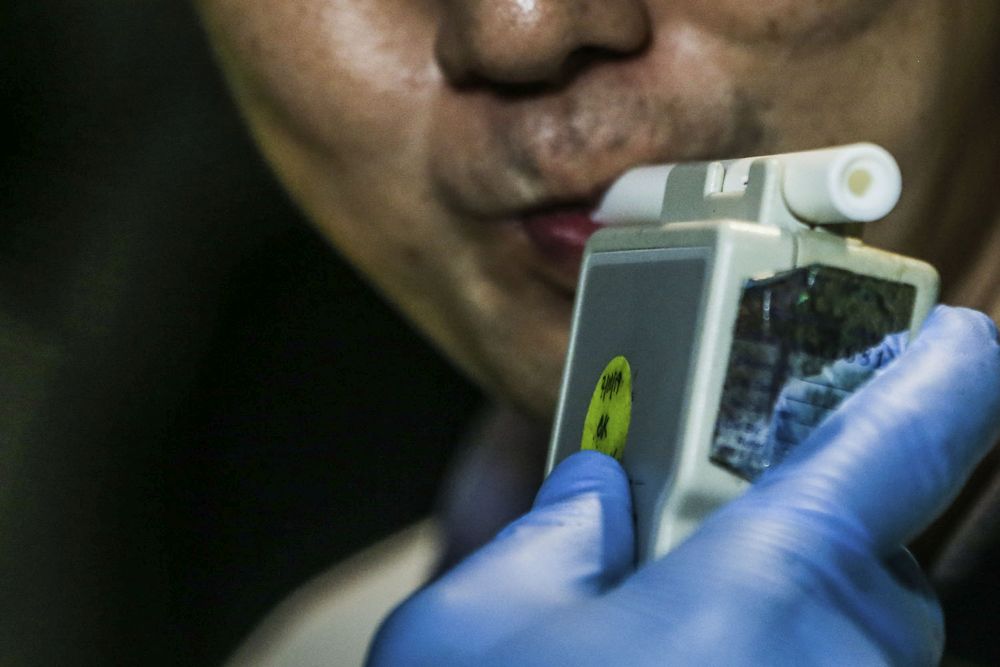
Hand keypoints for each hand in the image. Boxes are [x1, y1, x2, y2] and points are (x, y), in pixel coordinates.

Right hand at [367, 306, 999, 665]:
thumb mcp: (472, 628)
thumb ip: (542, 531)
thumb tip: (588, 491)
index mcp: (768, 586)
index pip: (908, 436)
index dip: (940, 368)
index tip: (952, 336)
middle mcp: (847, 665)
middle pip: (856, 552)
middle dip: (774, 533)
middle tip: (676, 544)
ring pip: (841, 639)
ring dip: (766, 623)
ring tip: (656, 647)